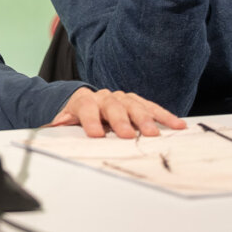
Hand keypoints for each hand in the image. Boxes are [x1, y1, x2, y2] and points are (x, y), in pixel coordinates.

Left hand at [49, 88, 186, 137]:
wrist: (84, 100)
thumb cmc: (76, 115)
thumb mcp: (64, 120)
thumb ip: (60, 124)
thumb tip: (53, 125)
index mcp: (84, 101)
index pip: (86, 108)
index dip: (91, 120)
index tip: (96, 134)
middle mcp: (104, 96)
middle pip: (113, 106)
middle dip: (121, 121)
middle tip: (128, 135)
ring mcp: (121, 97)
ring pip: (134, 105)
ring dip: (146, 119)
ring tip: (154, 133)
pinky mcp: (136, 101)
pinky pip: (151, 107)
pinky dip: (164, 116)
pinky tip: (177, 124)